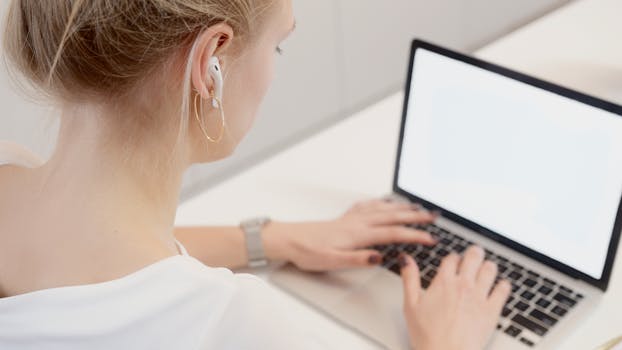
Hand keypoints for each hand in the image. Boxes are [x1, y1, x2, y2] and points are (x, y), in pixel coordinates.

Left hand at [263, 199, 436, 270]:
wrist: (290, 240)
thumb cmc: (309, 251)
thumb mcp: (332, 261)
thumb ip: (357, 259)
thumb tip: (380, 257)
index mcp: (358, 235)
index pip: (393, 234)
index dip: (414, 236)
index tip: (431, 239)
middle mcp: (358, 223)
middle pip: (393, 218)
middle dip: (416, 217)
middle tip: (434, 217)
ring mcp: (352, 218)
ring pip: (383, 209)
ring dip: (402, 208)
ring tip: (418, 207)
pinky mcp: (345, 217)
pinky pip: (368, 206)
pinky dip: (381, 202)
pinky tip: (385, 202)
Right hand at [400, 246, 510, 349]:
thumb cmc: (428, 336)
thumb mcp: (410, 305)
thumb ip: (409, 279)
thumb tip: (406, 260)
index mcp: (443, 282)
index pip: (452, 258)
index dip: (453, 257)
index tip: (454, 261)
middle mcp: (463, 285)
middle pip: (474, 257)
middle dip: (474, 253)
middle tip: (474, 254)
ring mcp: (480, 296)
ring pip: (490, 269)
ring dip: (488, 266)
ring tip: (487, 268)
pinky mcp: (493, 310)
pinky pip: (504, 290)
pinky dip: (503, 285)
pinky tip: (501, 285)